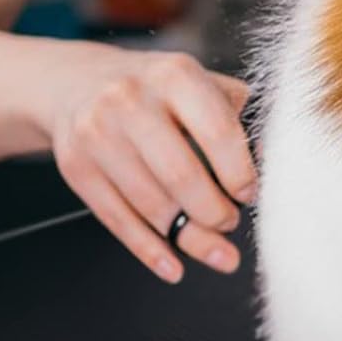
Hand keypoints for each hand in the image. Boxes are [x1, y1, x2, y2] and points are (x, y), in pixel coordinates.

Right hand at [43, 43, 255, 283]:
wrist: (76, 82)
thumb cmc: (154, 90)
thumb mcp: (198, 85)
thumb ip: (236, 120)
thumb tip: (266, 167)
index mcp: (175, 74)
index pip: (219, 133)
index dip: (240, 174)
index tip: (249, 194)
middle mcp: (132, 100)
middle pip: (182, 176)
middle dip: (215, 212)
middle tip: (229, 223)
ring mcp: (98, 134)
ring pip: (152, 204)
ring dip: (188, 236)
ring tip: (214, 246)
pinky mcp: (75, 166)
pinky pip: (117, 219)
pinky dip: (150, 250)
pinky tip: (173, 265)